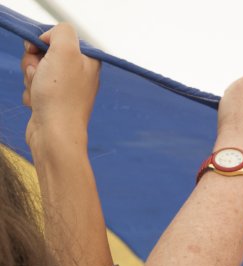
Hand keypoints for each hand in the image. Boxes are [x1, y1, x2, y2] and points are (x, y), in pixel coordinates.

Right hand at [21, 24, 99, 150]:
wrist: (55, 134)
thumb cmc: (61, 95)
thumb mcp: (65, 51)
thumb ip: (62, 31)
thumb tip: (50, 37)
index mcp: (88, 60)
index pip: (58, 37)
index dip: (42, 42)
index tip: (36, 50)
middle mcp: (80, 74)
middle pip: (43, 53)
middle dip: (33, 63)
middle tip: (39, 75)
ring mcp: (66, 89)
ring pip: (35, 70)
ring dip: (30, 79)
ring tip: (40, 93)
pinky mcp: (54, 102)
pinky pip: (33, 88)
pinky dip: (31, 94)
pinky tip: (39, 104)